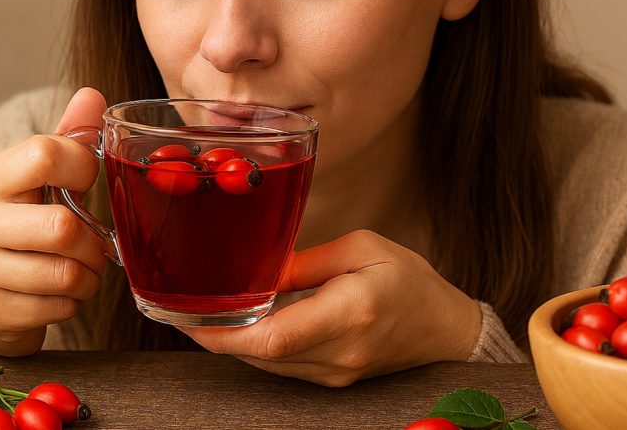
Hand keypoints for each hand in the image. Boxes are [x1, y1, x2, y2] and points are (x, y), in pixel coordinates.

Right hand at [0, 87, 108, 355]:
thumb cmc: (24, 233)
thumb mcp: (42, 183)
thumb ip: (67, 141)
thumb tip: (92, 95)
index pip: (45, 154)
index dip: (84, 166)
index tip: (89, 182)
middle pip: (62, 227)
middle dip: (94, 244)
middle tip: (95, 248)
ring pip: (65, 272)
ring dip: (89, 278)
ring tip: (82, 272)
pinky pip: (58, 307)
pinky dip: (73, 304)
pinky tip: (62, 296)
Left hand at [179, 230, 482, 386]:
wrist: (445, 328)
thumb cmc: (409, 280)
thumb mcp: (363, 248)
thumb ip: (305, 262)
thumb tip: (258, 272)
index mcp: (351, 312)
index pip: (275, 336)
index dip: (225, 333)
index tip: (190, 317)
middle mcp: (341, 352)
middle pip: (262, 354)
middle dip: (216, 335)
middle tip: (181, 308)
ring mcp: (337, 373)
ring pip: (268, 364)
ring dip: (233, 342)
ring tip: (201, 313)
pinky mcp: (333, 379)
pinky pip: (283, 366)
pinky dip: (257, 347)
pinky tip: (240, 325)